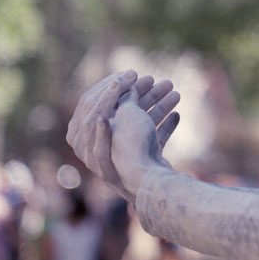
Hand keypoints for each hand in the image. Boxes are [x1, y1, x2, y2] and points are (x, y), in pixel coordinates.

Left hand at [67, 70, 180, 200]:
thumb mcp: (123, 115)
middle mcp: (97, 147)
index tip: (134, 73)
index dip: (115, 85)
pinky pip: (148, 143)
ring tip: (176, 93)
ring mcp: (119, 157)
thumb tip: (124, 85)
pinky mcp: (137, 166)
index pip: (94, 102)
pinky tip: (176, 115)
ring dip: (159, 107)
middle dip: (144, 95)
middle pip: (120, 113)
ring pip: (138, 125)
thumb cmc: (128, 150)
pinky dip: (162, 128)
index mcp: (81, 136)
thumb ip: (123, 98)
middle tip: (164, 81)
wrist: (146, 186)